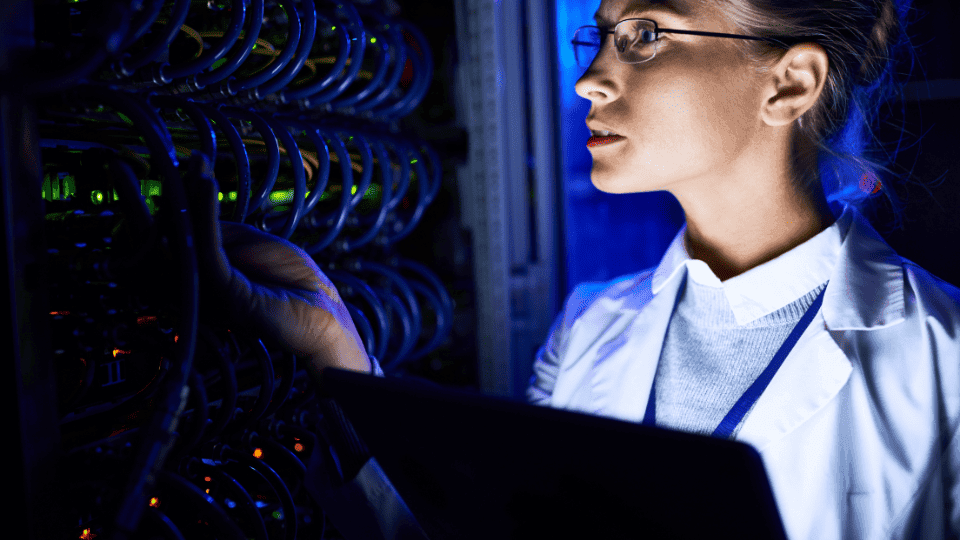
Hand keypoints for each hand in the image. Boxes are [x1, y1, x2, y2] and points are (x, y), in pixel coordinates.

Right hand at [186, 153, 370, 375]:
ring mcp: (212, 293)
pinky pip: (209, 251)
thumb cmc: (296, 284)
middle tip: (162, 165)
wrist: (325, 318)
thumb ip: (224, 233)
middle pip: (171, 241)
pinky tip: (204, 186)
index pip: (182, 237)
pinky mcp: (229, 295)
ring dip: (184, 200)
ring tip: (191, 167)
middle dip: (166, 201)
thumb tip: (195, 211)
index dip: (179, 202)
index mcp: (207, 276)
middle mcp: (201, 286)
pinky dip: (204, 215)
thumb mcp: (257, 246)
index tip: (187, 164)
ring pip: (184, 243)